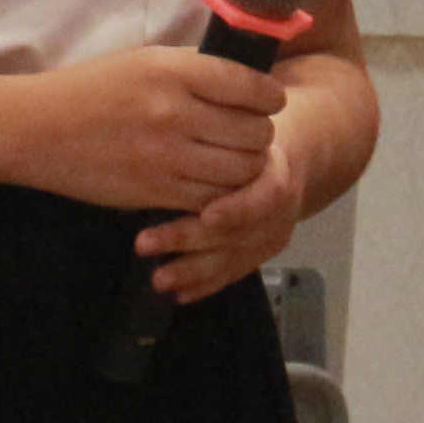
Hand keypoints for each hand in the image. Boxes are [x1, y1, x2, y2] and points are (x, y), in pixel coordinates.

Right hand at [17, 42, 284, 224]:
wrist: (35, 130)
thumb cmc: (88, 89)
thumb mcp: (141, 60)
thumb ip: (192, 70)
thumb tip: (241, 81)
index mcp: (173, 71)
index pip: (250, 86)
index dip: (271, 98)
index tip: (269, 102)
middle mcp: (175, 112)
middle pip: (254, 133)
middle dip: (260, 135)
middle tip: (248, 135)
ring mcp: (166, 156)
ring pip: (240, 171)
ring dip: (245, 167)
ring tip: (232, 160)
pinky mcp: (155, 191)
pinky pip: (212, 199)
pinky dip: (221, 195)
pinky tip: (209, 183)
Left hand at [136, 111, 319, 300]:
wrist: (279, 163)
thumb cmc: (247, 139)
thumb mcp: (243, 127)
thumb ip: (217, 138)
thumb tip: (166, 138)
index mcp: (277, 177)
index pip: (263, 196)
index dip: (236, 209)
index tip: (205, 214)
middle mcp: (278, 214)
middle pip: (236, 233)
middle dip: (188, 240)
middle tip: (144, 243)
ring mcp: (268, 239)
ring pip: (231, 260)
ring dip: (191, 272)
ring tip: (156, 279)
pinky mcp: (256, 257)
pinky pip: (231, 275)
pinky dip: (205, 286)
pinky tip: (179, 295)